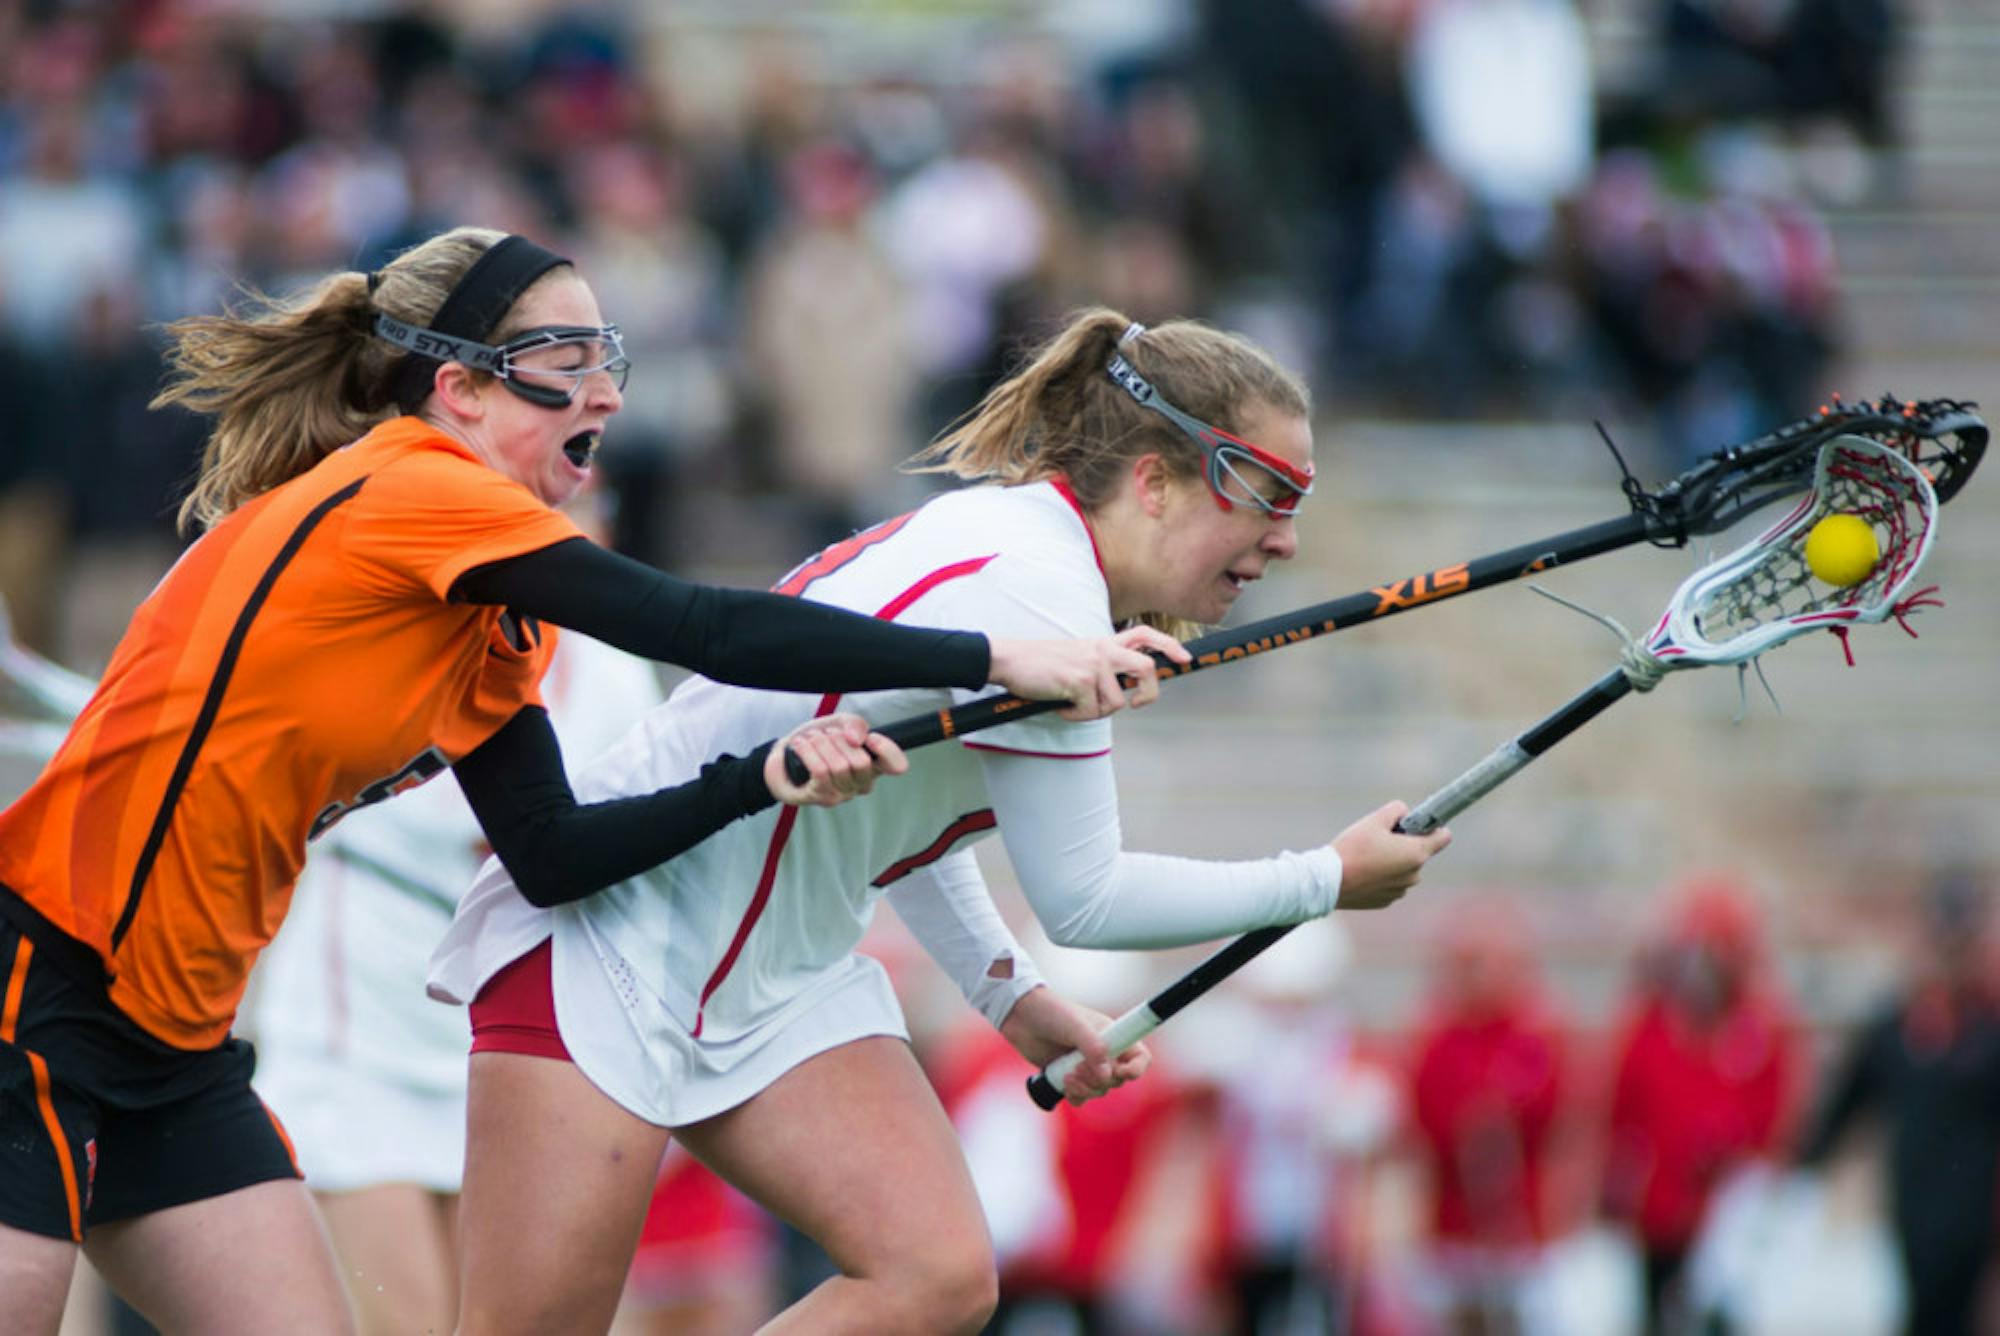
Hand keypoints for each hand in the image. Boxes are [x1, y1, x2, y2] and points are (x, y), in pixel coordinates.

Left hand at [764, 713, 908, 806]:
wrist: (785, 753)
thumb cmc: (817, 740)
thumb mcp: (839, 723)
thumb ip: (855, 724)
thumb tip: (857, 739)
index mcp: (872, 765)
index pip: (894, 764)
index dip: (886, 750)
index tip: (871, 738)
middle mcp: (860, 784)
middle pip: (861, 762)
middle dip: (838, 740)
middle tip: (824, 734)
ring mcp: (841, 794)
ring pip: (838, 767)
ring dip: (820, 744)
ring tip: (809, 739)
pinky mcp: (820, 798)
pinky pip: (820, 772)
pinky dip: (808, 753)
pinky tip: (800, 746)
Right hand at [987, 626, 1190, 721]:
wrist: (1011, 659)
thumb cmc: (1041, 663)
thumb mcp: (1078, 655)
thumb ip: (1102, 666)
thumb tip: (1124, 691)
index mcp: (1104, 643)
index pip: (1145, 635)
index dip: (1169, 645)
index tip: (1184, 658)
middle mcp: (1103, 650)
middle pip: (1146, 669)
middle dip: (1148, 693)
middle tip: (1136, 703)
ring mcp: (1093, 665)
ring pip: (1117, 702)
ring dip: (1095, 711)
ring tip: (1074, 702)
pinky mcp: (1080, 680)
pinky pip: (1092, 712)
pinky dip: (1075, 715)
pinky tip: (1061, 704)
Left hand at [998, 985, 1151, 1105]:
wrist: (1021, 1017)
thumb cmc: (1051, 1012)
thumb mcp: (1074, 1025)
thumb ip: (1093, 1047)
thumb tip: (1105, 1073)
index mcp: (1113, 1036)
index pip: (1140, 1058)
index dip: (1136, 1069)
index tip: (1121, 1071)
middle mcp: (1104, 1053)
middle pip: (1118, 1080)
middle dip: (1100, 1079)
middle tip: (1079, 1067)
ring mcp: (1087, 1066)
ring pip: (1099, 1090)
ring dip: (1086, 1088)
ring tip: (1067, 1075)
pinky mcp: (1070, 1077)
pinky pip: (1082, 1098)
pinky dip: (1075, 1095)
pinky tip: (1063, 1083)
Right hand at [1331, 800, 1451, 909]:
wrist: (1328, 882)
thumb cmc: (1353, 848)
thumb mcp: (1374, 820)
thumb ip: (1396, 810)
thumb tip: (1404, 814)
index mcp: (1416, 853)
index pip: (1443, 837)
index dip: (1433, 827)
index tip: (1418, 824)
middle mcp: (1414, 875)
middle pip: (1418, 853)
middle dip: (1403, 844)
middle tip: (1379, 838)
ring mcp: (1400, 891)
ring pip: (1402, 869)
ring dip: (1391, 862)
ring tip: (1366, 857)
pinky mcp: (1386, 901)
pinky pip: (1389, 884)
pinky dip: (1380, 877)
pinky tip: (1361, 872)